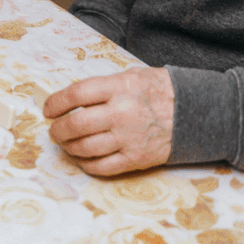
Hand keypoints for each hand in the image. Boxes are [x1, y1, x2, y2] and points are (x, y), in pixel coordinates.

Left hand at [44, 67, 173, 175]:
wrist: (196, 112)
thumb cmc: (159, 90)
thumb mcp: (131, 76)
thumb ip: (104, 87)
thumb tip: (73, 99)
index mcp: (118, 87)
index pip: (76, 94)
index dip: (56, 102)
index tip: (48, 109)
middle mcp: (121, 113)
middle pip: (76, 124)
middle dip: (58, 129)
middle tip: (53, 130)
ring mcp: (128, 138)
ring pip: (85, 148)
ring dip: (69, 147)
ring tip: (65, 143)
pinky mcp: (136, 159)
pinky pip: (103, 167)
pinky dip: (86, 164)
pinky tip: (82, 158)